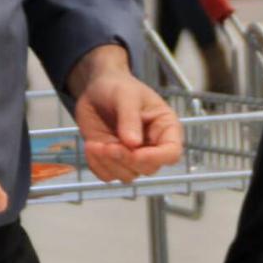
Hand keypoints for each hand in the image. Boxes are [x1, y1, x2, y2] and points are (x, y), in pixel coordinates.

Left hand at [69, 46, 182, 182]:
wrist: (97, 89)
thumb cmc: (118, 87)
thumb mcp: (126, 95)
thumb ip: (130, 118)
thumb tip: (133, 144)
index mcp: (165, 129)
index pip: (171, 153)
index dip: (156, 158)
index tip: (135, 153)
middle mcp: (152, 147)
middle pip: (148, 168)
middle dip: (126, 160)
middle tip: (107, 146)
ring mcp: (132, 156)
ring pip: (128, 175)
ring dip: (109, 164)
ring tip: (95, 145)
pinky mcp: (113, 161)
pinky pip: (108, 175)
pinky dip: (97, 166)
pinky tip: (91, 147)